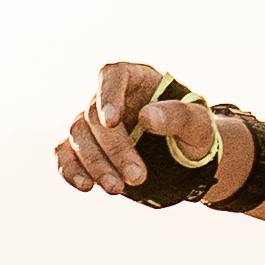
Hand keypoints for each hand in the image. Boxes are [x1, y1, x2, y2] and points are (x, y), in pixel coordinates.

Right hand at [57, 57, 218, 201]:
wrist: (184, 157)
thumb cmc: (192, 133)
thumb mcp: (198, 124)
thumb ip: (178, 116)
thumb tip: (146, 117)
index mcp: (136, 79)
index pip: (112, 76)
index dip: (107, 97)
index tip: (111, 123)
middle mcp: (109, 97)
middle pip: (94, 116)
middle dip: (113, 150)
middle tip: (137, 178)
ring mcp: (93, 123)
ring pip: (78, 136)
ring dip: (96, 165)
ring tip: (118, 188)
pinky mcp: (84, 147)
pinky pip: (65, 154)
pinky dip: (70, 170)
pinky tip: (86, 186)